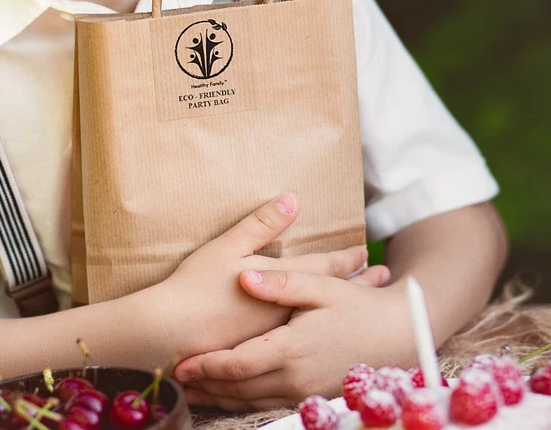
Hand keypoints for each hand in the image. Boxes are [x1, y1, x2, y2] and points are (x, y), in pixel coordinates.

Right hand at [148, 193, 384, 359]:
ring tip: (357, 305)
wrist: (170, 334)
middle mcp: (286, 313)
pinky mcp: (261, 351)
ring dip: (339, 309)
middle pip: (329, 297)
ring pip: (316, 319)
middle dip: (355, 286)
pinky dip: (315, 329)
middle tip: (380, 280)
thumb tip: (294, 199)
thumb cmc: (197, 286)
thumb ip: (262, 224)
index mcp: (281, 284)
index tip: (367, 252)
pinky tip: (316, 331)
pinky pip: (298, 338)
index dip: (346, 259)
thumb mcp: (228, 246)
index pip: (324, 269)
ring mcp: (275, 336)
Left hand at [174, 268, 411, 410]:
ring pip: (253, 401)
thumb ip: (281, 283)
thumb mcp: (321, 287)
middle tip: (177, 379)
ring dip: (222, 397)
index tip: (181, 362)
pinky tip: (230, 395)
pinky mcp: (314, 398)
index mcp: (293, 349)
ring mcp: (306, 392)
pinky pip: (270, 404)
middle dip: (207, 385)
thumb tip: (243, 277)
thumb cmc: (359, 307)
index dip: (207, 366)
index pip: (238, 364)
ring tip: (194, 390)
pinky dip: (245, 402)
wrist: (400, 336)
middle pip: (240, 389)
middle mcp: (296, 378)